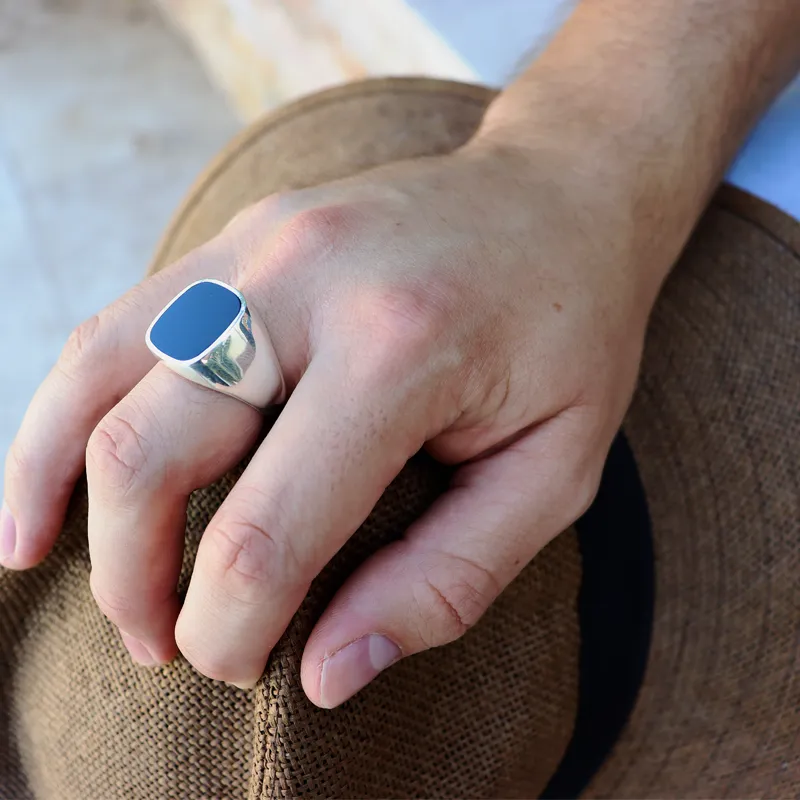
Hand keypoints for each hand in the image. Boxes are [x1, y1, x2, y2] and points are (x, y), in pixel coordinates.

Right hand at [3, 139, 655, 705]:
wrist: (562, 193)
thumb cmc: (573, 334)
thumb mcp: (554, 473)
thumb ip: (444, 582)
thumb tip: (326, 672)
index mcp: (399, 349)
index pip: (265, 533)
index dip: (229, 631)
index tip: (241, 667)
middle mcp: (305, 281)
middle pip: (148, 454)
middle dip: (134, 582)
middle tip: (166, 646)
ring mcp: (258, 242)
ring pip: (97, 379)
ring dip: (65, 494)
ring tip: (65, 572)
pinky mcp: (238, 235)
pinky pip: (117, 326)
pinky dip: (64, 408)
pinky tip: (56, 474)